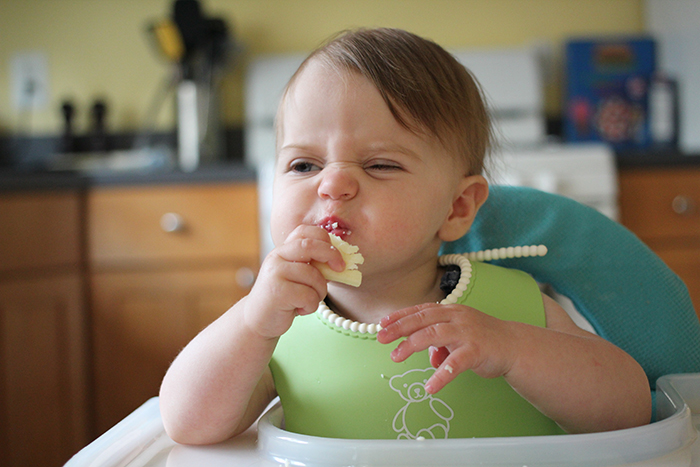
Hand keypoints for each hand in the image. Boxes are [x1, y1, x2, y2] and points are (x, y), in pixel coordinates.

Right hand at [244, 225, 344, 338]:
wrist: (258, 320)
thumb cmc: (284, 298)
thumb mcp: (298, 277)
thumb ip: (313, 266)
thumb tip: (340, 262)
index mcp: (283, 250)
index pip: (305, 232)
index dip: (325, 240)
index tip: (337, 256)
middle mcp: (277, 257)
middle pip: (310, 246)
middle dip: (331, 255)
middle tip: (340, 269)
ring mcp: (275, 273)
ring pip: (314, 276)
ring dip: (319, 293)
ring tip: (308, 301)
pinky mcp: (277, 292)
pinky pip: (309, 296)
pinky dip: (311, 306)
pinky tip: (299, 309)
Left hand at [377, 303, 517, 393]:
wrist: (514, 346)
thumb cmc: (483, 339)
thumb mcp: (457, 337)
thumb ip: (440, 344)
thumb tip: (430, 357)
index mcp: (450, 311)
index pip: (420, 311)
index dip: (400, 316)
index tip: (382, 323)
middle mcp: (456, 317)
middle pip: (422, 320)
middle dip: (399, 328)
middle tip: (381, 338)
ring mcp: (466, 332)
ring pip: (434, 335)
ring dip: (412, 345)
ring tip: (396, 357)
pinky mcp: (476, 350)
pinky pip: (455, 363)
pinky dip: (441, 375)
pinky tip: (430, 386)